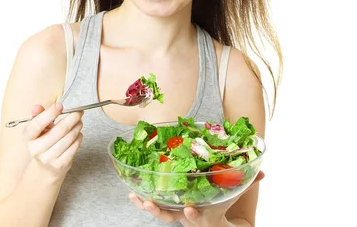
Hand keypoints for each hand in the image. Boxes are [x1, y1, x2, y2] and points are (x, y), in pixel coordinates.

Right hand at [22, 103, 83, 180]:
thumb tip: (37, 107)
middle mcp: (36, 149)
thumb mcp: (38, 130)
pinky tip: (78, 133)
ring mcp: (48, 158)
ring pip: (69, 138)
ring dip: (77, 127)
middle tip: (78, 112)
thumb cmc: (42, 144)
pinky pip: (74, 148)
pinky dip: (78, 138)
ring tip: (79, 121)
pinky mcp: (60, 165)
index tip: (60, 105)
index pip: (37, 124)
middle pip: (59, 130)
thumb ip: (38, 116)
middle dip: (72, 118)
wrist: (44, 169)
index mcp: (28, 137)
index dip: (49, 113)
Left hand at [129, 171, 264, 225]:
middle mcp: (184, 214)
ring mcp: (173, 211)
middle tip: (149, 204)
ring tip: (134, 197)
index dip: (192, 215)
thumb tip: (262, 172)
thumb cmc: (219, 204)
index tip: (189, 209)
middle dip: (158, 211)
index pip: (196, 216)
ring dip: (144, 205)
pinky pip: (150, 204)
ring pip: (157, 212)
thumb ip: (245, 183)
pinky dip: (140, 199)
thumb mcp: (232, 195)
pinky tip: (131, 191)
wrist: (210, 220)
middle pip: (169, 217)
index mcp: (201, 213)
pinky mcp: (165, 205)